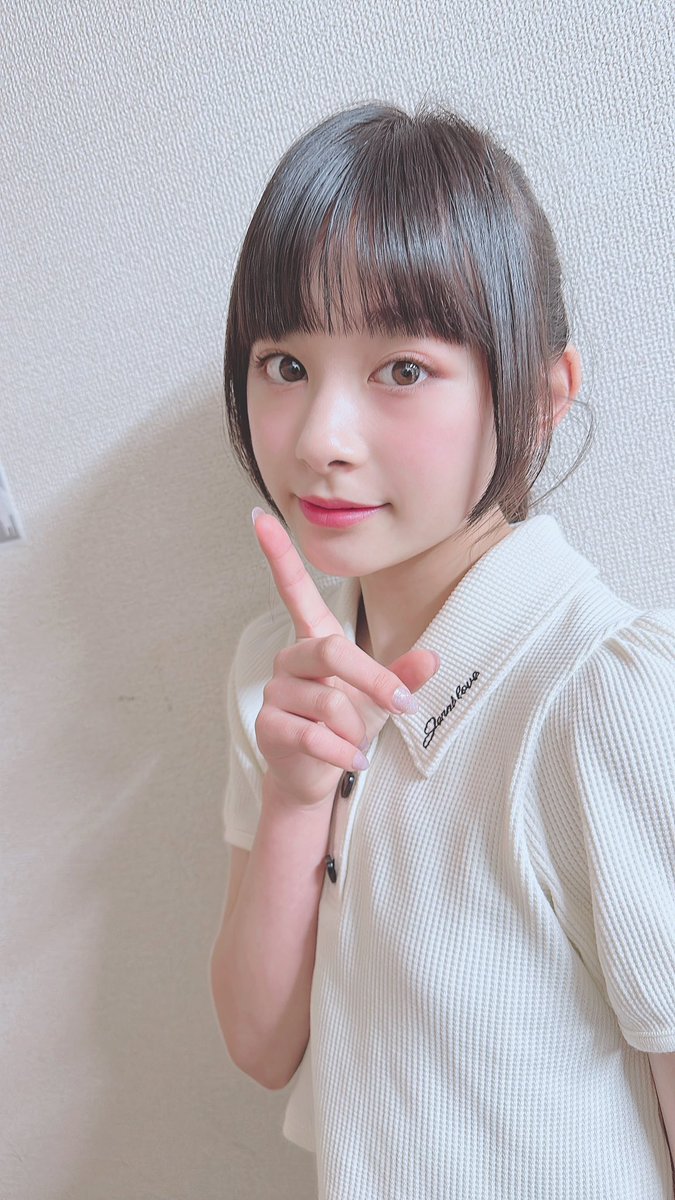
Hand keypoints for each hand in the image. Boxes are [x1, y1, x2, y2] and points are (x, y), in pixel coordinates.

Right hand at [251, 508, 439, 807]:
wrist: (317, 776)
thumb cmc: (347, 726)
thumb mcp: (382, 699)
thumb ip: (403, 677)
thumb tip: (433, 658)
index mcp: (315, 640)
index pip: (293, 591)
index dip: (278, 555)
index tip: (260, 517)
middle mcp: (291, 659)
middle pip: (330, 652)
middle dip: (373, 680)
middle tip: (402, 706)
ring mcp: (276, 692)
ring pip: (329, 701)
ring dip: (357, 728)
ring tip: (358, 742)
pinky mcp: (269, 727)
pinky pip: (314, 735)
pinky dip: (342, 752)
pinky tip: (351, 760)